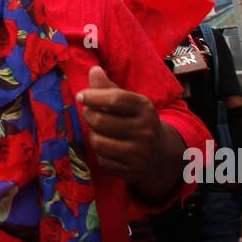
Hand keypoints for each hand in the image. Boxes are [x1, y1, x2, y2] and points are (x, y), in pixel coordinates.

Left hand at [77, 66, 164, 184]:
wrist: (160, 154)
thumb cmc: (138, 121)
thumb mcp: (130, 102)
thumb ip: (109, 88)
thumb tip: (93, 70)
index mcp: (145, 108)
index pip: (116, 99)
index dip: (94, 96)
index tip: (81, 96)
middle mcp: (145, 130)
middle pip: (102, 121)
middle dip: (89, 115)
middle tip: (88, 112)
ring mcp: (140, 153)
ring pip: (98, 142)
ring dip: (93, 135)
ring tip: (97, 130)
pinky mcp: (132, 171)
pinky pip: (102, 160)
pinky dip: (99, 153)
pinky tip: (107, 147)